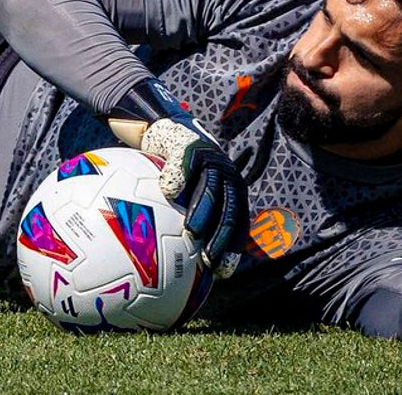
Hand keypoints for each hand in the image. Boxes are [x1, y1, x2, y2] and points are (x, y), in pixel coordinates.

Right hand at [140, 114, 247, 277]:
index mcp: (230, 190)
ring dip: (203, 209)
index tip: (221, 273)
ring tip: (191, 231)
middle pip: (228, 209)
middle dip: (220, 236)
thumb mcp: (183, 194)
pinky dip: (179, 176)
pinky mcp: (188, 143)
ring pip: (211, 186)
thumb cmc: (173, 169)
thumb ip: (184, 220)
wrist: (164, 127)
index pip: (237, 223)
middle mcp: (225, 174)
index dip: (232, 249)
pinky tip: (167, 191)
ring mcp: (209, 157)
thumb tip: (173, 264)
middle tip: (207, 259)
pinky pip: (185, 161)